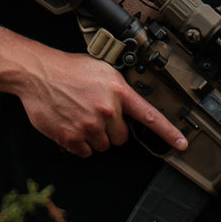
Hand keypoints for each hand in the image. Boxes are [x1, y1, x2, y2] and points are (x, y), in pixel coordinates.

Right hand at [19, 52, 186, 157]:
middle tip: (96, 115)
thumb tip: (128, 105)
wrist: (38, 73)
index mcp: (118, 92)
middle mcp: (107, 110)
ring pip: (103, 146)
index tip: (182, 144)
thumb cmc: (68, 69)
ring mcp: (89, 125)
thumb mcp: (102, 71)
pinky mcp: (72, 137)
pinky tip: (72, 125)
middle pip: (122, 138)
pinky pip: (85, 152)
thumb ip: (119, 90)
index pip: (150, 116)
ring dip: (95, 137)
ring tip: (80, 117)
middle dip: (111, 130)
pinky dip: (79, 144)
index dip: (169, 133)